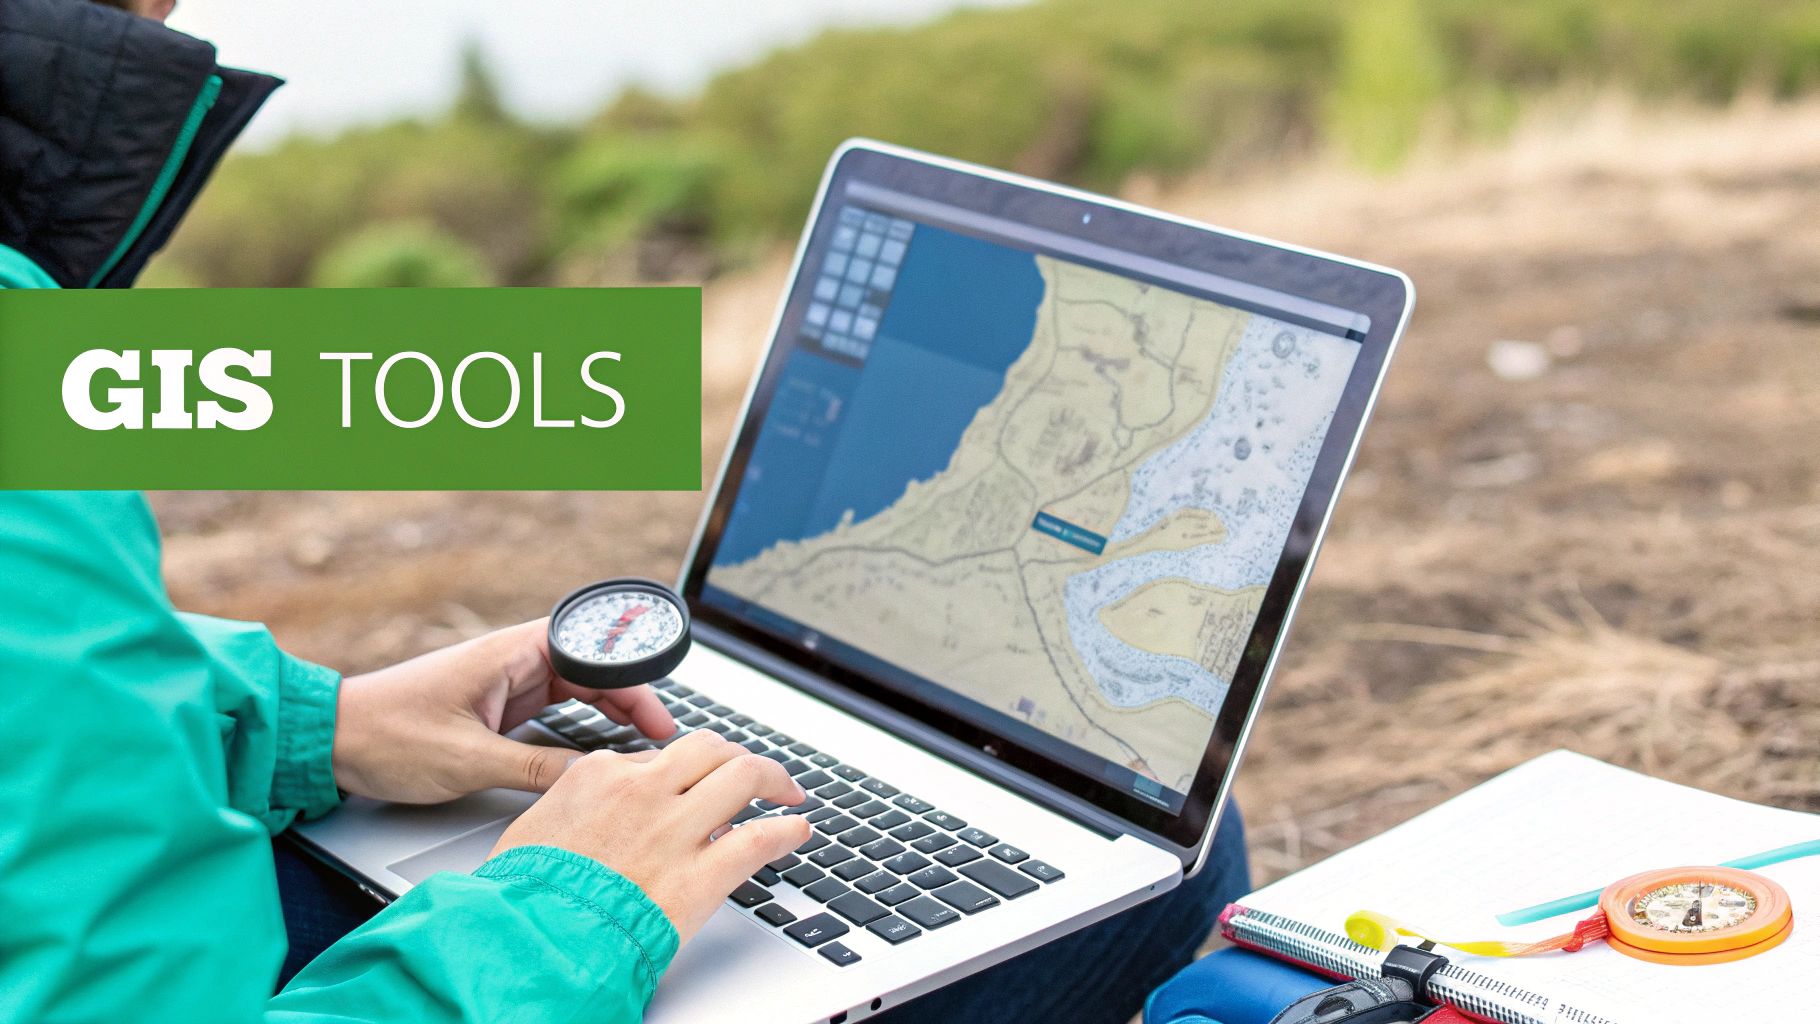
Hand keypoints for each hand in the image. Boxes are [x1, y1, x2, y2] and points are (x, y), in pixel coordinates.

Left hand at [331, 619, 675, 802]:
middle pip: (593, 671)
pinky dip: (581, 726)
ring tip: (641, 746)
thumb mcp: (469, 760)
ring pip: (577, 691)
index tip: (658, 718)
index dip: (633, 681)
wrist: (330, 741)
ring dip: (609, 714)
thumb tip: (590, 779)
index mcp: (510, 652)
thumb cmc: (388, 734)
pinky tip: (599, 748)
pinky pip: (553, 709)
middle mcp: (513, 660)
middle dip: (631, 702)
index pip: (593, 652)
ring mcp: (506, 682)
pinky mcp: (497, 705)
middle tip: (662, 740)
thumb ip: (536, 769)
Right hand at [491, 731, 811, 941]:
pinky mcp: (701, 874)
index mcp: (600, 775)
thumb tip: (598, 801)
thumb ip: (575, 804)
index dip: (681, 773)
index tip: (692, 787)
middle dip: (737, 756)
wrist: (532, 941)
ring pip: (743, 776)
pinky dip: (787, 831)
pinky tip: (798, 831)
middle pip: (710, 749)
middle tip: (754, 772)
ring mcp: (676, 829)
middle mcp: (644, 791)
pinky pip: (760, 838)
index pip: (659, 756)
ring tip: (788, 791)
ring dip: (775, 779)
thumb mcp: (534, 829)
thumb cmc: (525, 895)